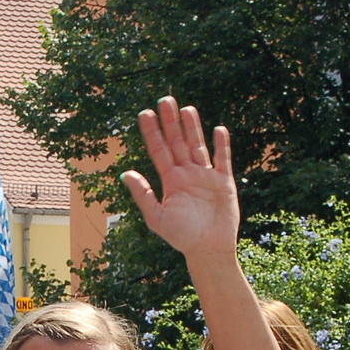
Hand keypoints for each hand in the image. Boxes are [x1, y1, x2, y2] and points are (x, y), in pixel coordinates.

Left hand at [121, 98, 239, 258]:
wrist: (207, 249)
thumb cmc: (181, 236)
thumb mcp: (156, 217)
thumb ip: (142, 194)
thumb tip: (125, 173)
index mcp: (170, 181)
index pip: (159, 151)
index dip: (152, 133)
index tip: (145, 114)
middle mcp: (187, 174)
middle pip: (178, 142)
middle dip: (171, 122)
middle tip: (165, 100)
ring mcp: (206, 176)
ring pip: (198, 146)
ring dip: (193, 128)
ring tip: (186, 109)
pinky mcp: (224, 182)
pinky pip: (223, 160)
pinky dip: (221, 145)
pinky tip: (218, 129)